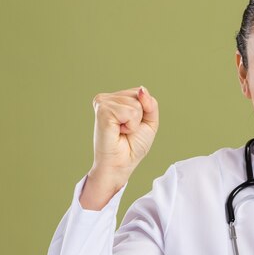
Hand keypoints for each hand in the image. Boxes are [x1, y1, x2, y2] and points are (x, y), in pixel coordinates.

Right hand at [84, 86, 158, 202]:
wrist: (121, 164)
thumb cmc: (132, 146)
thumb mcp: (149, 122)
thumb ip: (150, 104)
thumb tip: (142, 89)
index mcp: (116, 99)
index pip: (141, 93)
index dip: (145, 111)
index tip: (133, 125)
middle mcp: (107, 98)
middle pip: (139, 96)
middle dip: (140, 117)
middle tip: (126, 130)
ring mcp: (103, 102)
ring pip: (136, 104)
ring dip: (135, 123)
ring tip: (122, 131)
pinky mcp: (102, 110)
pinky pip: (130, 112)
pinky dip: (131, 125)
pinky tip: (118, 131)